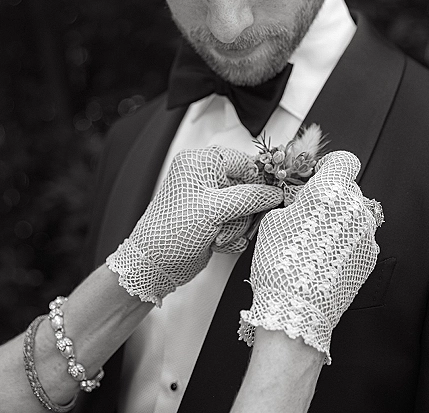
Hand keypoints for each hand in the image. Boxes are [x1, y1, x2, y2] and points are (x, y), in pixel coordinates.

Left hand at [106, 146, 282, 305]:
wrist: (154, 266)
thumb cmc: (172, 231)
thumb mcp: (214, 209)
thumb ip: (249, 198)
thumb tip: (275, 193)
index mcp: (200, 162)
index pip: (243, 162)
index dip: (256, 182)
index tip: (265, 198)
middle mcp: (205, 178)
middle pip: (248, 188)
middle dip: (242, 212)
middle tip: (227, 222)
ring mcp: (210, 201)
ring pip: (246, 210)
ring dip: (235, 228)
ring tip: (216, 235)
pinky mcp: (214, 220)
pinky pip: (238, 225)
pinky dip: (232, 237)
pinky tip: (216, 243)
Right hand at [239, 150, 382, 362]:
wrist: (296, 310)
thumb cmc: (281, 263)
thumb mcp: (275, 219)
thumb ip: (295, 200)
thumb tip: (302, 198)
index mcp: (330, 190)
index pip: (345, 160)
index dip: (330, 165)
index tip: (318, 175)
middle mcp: (354, 207)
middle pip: (348, 187)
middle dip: (331, 195)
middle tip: (308, 211)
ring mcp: (366, 233)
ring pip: (355, 213)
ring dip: (339, 218)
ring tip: (315, 239)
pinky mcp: (369, 257)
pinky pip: (359, 236)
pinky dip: (345, 240)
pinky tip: (325, 255)